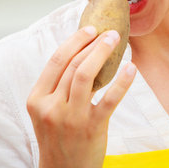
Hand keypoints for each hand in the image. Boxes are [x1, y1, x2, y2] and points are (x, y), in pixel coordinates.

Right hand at [27, 26, 135, 167]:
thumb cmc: (58, 137)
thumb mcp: (47, 112)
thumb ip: (58, 87)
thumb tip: (82, 53)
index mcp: (37, 99)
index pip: (55, 61)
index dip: (74, 42)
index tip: (89, 29)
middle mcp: (51, 107)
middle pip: (72, 65)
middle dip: (93, 44)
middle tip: (110, 33)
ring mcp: (70, 118)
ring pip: (85, 75)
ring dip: (102, 53)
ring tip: (116, 41)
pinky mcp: (91, 128)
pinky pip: (109, 99)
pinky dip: (122, 82)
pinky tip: (131, 69)